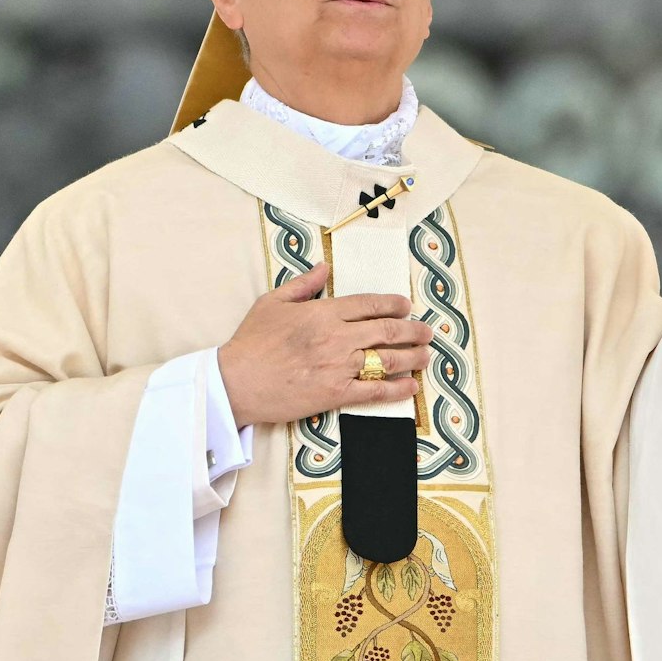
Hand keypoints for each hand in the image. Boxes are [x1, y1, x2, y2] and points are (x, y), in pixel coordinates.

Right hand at [215, 264, 433, 425]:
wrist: (234, 383)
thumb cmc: (251, 342)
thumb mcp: (273, 302)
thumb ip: (303, 284)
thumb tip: (325, 267)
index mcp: (323, 312)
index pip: (370, 304)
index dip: (394, 304)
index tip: (407, 306)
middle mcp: (337, 337)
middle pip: (387, 330)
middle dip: (413, 330)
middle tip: (426, 331)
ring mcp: (339, 366)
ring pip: (387, 360)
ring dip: (412, 357)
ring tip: (426, 356)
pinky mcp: (336, 394)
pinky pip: (375, 390)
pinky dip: (398, 389)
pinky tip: (411, 387)